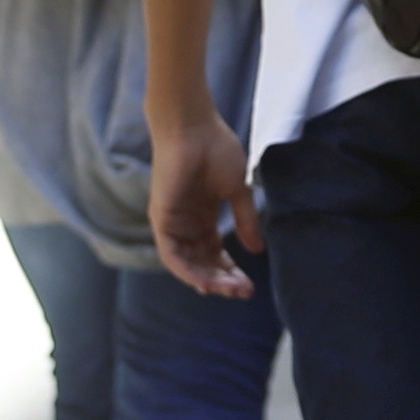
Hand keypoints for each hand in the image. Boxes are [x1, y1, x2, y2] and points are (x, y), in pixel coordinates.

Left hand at [150, 113, 261, 298]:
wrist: (193, 127)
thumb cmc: (216, 149)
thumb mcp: (238, 190)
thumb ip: (245, 220)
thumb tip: (256, 250)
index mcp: (203, 217)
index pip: (215, 254)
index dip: (232, 272)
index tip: (251, 285)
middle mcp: (186, 224)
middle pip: (203, 264)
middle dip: (223, 281)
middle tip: (244, 292)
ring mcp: (173, 224)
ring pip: (188, 265)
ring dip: (208, 281)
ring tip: (230, 290)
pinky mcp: (162, 220)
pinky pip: (172, 256)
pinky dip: (188, 272)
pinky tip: (205, 283)